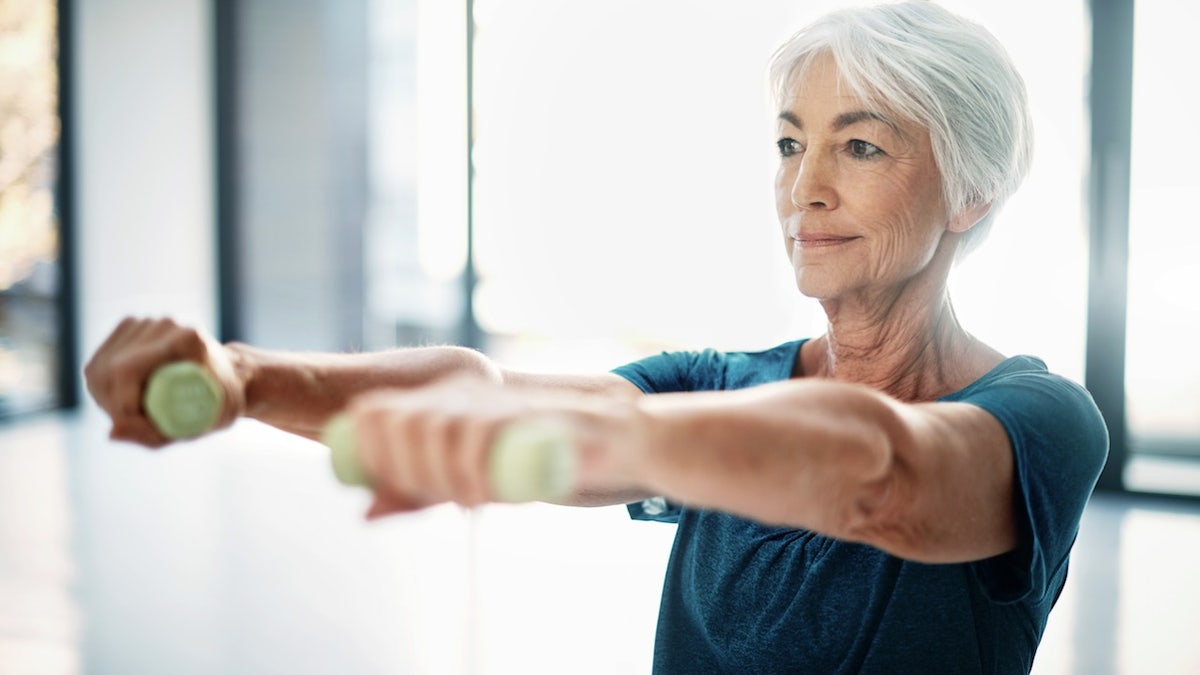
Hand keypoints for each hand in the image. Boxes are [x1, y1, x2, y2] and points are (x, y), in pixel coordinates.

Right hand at [83, 317, 246, 446]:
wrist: (231, 377)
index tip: (142, 428)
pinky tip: (128, 397)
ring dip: (108, 400)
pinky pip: (98, 364)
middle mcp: (165, 324)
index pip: (126, 371)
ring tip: (139, 412)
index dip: (122, 407)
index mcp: (187, 340)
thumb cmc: (219, 405)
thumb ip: (153, 435)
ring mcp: (146, 323)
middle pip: (109, 371)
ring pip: (99, 369)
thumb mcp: (197, 428)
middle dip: (115, 407)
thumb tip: (111, 432)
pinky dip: (104, 388)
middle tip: (142, 425)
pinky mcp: (130, 328)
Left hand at [344, 377, 644, 517]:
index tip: (386, 489)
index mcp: (435, 402)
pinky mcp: (517, 412)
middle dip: (405, 472)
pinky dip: (472, 472)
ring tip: (468, 500)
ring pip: (435, 429)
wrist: (604, 441)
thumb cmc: (530, 462)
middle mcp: (455, 394)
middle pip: (400, 424)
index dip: (366, 453)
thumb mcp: (465, 482)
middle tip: (437, 499)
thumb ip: (418, 494)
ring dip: (441, 476)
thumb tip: (365, 514)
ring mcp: (488, 400)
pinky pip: (478, 435)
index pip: (373, 412)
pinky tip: (482, 496)